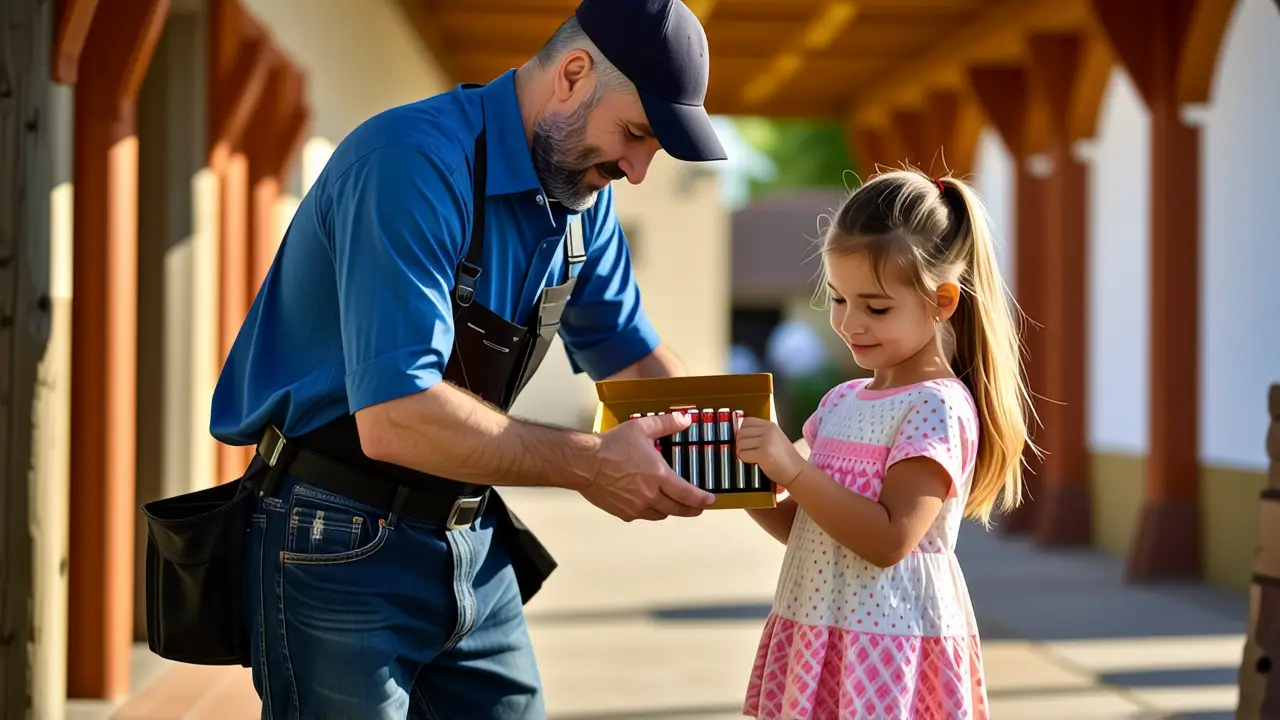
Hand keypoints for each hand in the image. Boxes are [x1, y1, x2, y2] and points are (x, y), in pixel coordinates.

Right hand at [584, 412, 715, 521]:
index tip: (710, 500)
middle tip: (698, 508)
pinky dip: (647, 511)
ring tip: (672, 504)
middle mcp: (650, 495)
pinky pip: (641, 516)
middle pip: (678, 510)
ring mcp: (636, 507)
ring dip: (669, 510)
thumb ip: (666, 424)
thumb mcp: (641, 428)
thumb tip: (686, 419)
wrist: (585, 463)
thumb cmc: (611, 446)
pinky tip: (646, 503)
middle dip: (691, 510)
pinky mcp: (623, 513)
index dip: (702, 499)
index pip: (688, 493)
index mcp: (659, 476)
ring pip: (660, 515)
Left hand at [736, 417, 806, 486]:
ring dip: (742, 452)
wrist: (796, 471)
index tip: (745, 439)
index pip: (747, 421)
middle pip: (741, 433)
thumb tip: (739, 434)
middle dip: (740, 443)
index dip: (742, 431)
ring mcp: (766, 442)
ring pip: (741, 444)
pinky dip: (745, 459)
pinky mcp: (763, 454)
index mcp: (770, 425)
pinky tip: (753, 462)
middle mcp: (768, 431)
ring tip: (751, 457)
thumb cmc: (784, 457)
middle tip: (746, 451)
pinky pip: (743, 455)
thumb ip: (760, 433)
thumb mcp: (774, 438)